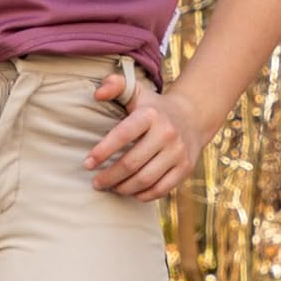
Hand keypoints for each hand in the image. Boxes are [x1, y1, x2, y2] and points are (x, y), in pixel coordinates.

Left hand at [84, 74, 205, 201]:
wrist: (192, 116)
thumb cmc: (153, 106)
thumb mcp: (135, 91)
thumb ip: (114, 85)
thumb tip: (97, 94)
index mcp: (150, 114)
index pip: (122, 135)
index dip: (102, 152)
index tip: (87, 163)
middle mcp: (167, 132)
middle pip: (132, 163)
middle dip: (109, 176)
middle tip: (96, 182)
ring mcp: (178, 151)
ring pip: (145, 179)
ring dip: (124, 188)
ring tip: (111, 188)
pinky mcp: (186, 167)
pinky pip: (161, 188)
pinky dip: (143, 195)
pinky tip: (131, 192)